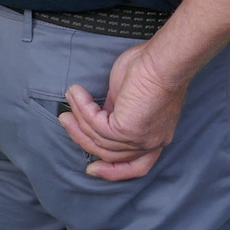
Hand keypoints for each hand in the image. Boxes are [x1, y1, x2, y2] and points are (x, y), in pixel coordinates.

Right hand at [59, 40, 187, 180]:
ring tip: (70, 98)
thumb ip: (117, 112)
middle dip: (83, 139)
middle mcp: (150, 143)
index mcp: (155, 138)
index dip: (113, 170)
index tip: (92, 169)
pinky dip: (82, 109)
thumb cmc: (152, 68)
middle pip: (111, 155)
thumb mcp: (130, 97)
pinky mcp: (127, 130)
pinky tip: (76, 93)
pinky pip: (96, 125)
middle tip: (66, 120)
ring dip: (79, 118)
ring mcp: (140, 139)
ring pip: (99, 139)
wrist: (164, 60)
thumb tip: (100, 116)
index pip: (135, 166)